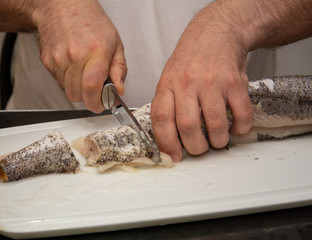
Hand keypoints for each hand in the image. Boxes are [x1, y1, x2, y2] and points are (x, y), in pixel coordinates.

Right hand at [32, 0, 126, 111]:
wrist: (62, 6)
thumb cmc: (90, 21)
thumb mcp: (115, 43)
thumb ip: (119, 69)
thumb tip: (119, 89)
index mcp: (95, 50)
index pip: (92, 87)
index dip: (97, 102)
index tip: (101, 105)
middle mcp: (74, 55)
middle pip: (78, 94)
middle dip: (88, 98)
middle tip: (95, 90)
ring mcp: (58, 58)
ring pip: (67, 91)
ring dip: (77, 89)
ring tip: (84, 73)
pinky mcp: (47, 60)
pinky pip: (58, 82)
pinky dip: (67, 80)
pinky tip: (73, 66)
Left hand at [151, 5, 253, 160]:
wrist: (217, 33)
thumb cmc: (191, 59)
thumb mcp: (169, 77)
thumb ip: (166, 104)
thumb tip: (168, 139)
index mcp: (168, 84)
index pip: (161, 118)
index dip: (166, 143)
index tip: (174, 156)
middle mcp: (188, 83)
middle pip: (188, 126)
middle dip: (195, 147)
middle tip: (199, 149)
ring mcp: (212, 82)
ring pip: (215, 125)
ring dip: (218, 142)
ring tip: (217, 140)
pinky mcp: (235, 82)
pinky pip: (241, 114)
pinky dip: (240, 128)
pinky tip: (235, 127)